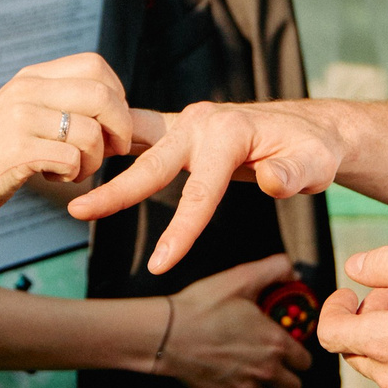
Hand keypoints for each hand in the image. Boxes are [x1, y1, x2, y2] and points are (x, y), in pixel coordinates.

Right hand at [0, 53, 134, 222]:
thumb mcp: (18, 111)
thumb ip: (55, 101)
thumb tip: (113, 107)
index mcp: (30, 77)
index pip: (94, 64)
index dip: (117, 93)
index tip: (112, 121)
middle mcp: (27, 90)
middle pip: (102, 95)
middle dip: (121, 126)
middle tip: (116, 149)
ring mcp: (21, 119)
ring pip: (92, 133)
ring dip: (95, 159)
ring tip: (75, 169)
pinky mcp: (18, 151)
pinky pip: (72, 160)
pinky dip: (74, 175)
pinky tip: (55, 178)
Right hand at [68, 100, 345, 274]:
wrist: (313, 129)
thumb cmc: (315, 151)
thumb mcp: (316, 164)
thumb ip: (295, 173)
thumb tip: (273, 181)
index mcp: (228, 132)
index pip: (198, 192)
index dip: (180, 232)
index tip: (159, 266)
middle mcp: (201, 122)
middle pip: (152, 163)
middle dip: (116, 191)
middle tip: (78, 211)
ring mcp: (188, 123)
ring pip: (139, 147)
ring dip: (105, 166)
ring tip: (71, 190)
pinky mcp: (182, 130)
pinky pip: (143, 139)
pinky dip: (116, 149)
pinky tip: (88, 159)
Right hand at [158, 253, 313, 387]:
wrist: (167, 332)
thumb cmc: (204, 305)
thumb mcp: (241, 278)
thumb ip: (275, 269)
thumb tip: (294, 274)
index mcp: (276, 344)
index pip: (306, 362)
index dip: (300, 355)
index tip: (290, 350)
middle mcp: (266, 371)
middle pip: (294, 387)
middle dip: (288, 377)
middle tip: (275, 365)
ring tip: (258, 380)